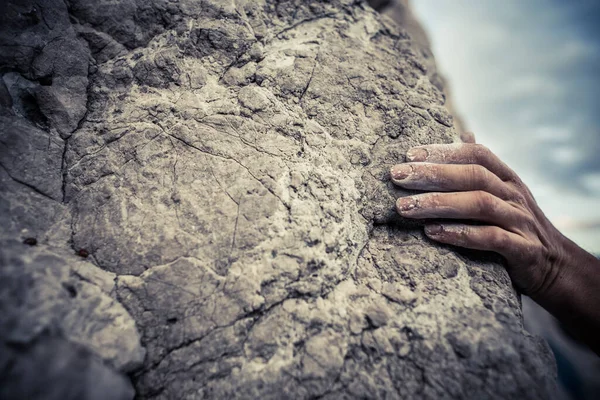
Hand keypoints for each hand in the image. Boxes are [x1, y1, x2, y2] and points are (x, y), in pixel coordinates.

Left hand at [389, 142, 564, 297]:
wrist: (556, 267)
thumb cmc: (517, 225)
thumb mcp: (504, 192)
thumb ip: (482, 167)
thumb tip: (464, 134)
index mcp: (507, 178)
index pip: (476, 154)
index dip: (444, 151)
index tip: (409, 154)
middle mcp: (514, 194)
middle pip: (473, 176)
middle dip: (432, 174)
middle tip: (396, 176)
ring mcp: (520, 221)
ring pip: (479, 204)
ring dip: (439, 204)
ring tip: (404, 207)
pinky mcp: (523, 249)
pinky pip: (491, 238)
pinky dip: (461, 234)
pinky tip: (432, 233)